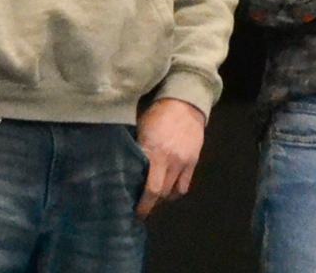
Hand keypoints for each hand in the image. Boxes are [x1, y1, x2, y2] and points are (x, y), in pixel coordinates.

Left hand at [135, 97, 206, 218]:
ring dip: (162, 198)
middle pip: (161, 193)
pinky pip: (184, 186)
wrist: (184, 104)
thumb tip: (122, 170)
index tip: (134, 212)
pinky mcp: (193, 162)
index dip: (142, 205)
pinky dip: (175, 192)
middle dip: (150, 204)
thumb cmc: (156, 114)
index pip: (149, 188)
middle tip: (140, 206)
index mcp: (154, 152)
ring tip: (153, 199)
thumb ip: (135, 150)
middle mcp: (170, 160)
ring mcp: (183, 162)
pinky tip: (167, 190)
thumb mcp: (140, 129)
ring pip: (173, 192)